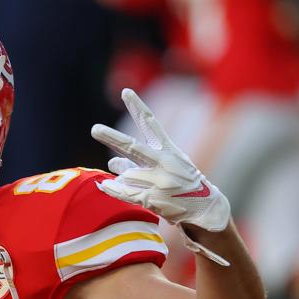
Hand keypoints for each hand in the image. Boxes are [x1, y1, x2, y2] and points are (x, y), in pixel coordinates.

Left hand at [92, 88, 231, 265]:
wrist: (204, 207)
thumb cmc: (182, 182)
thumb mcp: (167, 164)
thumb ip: (137, 162)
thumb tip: (112, 161)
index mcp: (169, 150)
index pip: (151, 124)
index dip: (137, 107)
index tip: (125, 92)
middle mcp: (164, 163)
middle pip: (133, 147)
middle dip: (112, 138)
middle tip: (95, 129)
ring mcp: (158, 182)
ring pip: (126, 174)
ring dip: (123, 176)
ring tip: (134, 178)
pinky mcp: (152, 199)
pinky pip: (125, 192)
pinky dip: (113, 188)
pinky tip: (104, 185)